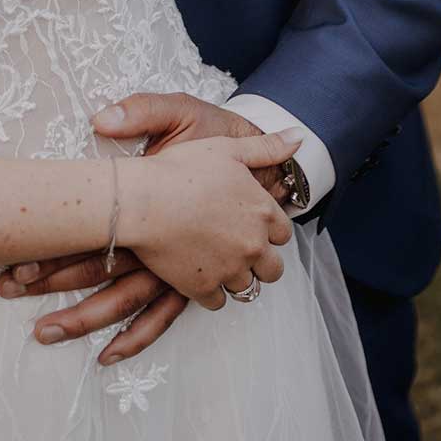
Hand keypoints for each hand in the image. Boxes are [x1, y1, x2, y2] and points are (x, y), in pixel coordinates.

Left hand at [0, 96, 295, 363]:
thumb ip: (142, 112)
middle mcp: (163, 242)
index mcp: (152, 201)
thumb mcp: (184, 114)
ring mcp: (178, 270)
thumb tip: (99, 118)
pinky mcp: (191, 285)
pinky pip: (161, 319)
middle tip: (7, 286)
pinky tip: (106, 357)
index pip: (94, 225)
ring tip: (42, 332)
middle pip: (102, 270)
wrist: (267, 172)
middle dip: (52, 279)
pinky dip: (135, 339)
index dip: (54, 240)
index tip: (15, 251)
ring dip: (83, 319)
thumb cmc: (215, 139)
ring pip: (126, 302)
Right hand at [124, 127, 296, 309]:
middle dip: (260, 261)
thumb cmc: (180, 170)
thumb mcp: (227, 148)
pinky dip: (210, 290)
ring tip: (216, 260)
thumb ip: (267, 147)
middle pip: (273, 269)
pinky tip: (197, 272)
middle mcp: (252, 244)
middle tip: (238, 248)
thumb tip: (298, 138)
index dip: (269, 230)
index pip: (284, 233)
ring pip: (247, 287)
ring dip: (235, 276)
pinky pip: (218, 302)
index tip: (252, 225)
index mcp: (262, 211)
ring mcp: (229, 269)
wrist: (142, 200)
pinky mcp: (204, 287)